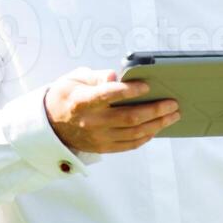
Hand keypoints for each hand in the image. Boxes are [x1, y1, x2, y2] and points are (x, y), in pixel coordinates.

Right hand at [45, 66, 179, 153]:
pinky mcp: (102, 147)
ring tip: (172, 115)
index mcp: (83, 101)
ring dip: (157, 124)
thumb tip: (114, 75)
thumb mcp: (74, 79)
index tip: (147, 86)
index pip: (109, 94)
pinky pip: (129, 144)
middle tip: (173, 103)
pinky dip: (145, 137)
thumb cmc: (66, 96)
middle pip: (130, 117)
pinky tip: (156, 128)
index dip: (130, 90)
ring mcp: (98, 137)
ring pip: (134, 133)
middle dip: (155, 110)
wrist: (50, 124)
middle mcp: (92, 121)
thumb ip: (96, 76)